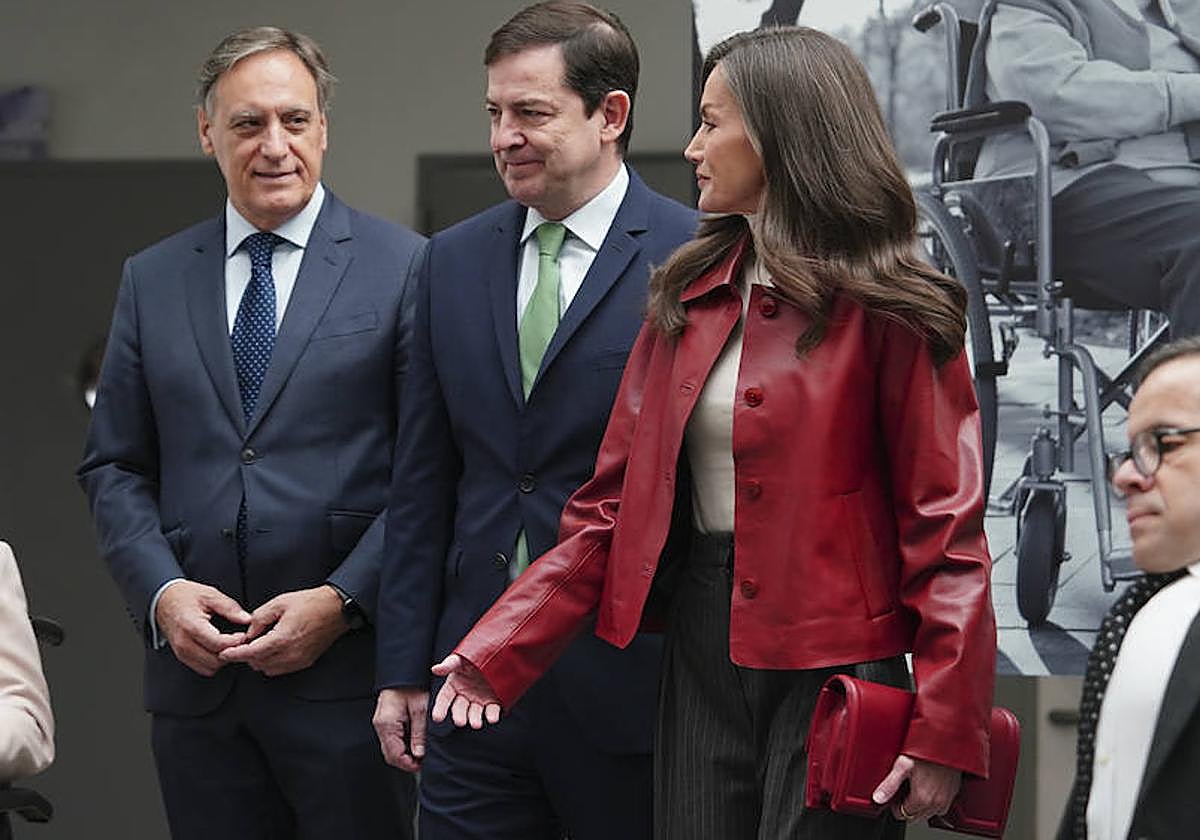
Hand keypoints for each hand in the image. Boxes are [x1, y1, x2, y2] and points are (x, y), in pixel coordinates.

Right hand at [156, 580, 250, 676]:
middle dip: (231, 652)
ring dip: (223, 659)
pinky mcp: (182, 657)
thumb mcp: (210, 595)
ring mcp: (181, 652)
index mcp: (191, 626)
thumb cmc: (185, 596)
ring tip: (229, 644)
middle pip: (215, 660)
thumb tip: (247, 619)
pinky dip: (213, 662)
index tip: (244, 634)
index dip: (236, 641)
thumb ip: (229, 608)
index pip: (218, 644)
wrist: (163, 601)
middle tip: (239, 641)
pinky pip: (202, 668)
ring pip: (210, 668)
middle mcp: (184, 643)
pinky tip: (219, 649)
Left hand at [218, 585, 345, 674]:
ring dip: (260, 660)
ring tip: (260, 644)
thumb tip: (248, 633)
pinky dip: (272, 662)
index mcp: (283, 638)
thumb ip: (259, 618)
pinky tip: (273, 649)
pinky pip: (281, 669)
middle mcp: (290, 654)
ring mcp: (299, 660)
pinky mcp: (305, 662)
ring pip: (268, 669)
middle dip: (247, 655)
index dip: (235, 655)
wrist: (336, 609)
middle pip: (258, 663)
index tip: (224, 654)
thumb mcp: (280, 602)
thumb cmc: (310, 603)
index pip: (251, 653)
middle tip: (244, 643)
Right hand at [373, 687, 428, 772]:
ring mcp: (382, 723)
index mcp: (387, 724)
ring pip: (390, 748)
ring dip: (405, 753)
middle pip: (390, 754)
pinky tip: (414, 741)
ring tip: (421, 752)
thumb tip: (419, 754)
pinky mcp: (386, 720)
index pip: (394, 755)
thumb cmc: (411, 685)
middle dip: (406, 761)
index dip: (408, 764)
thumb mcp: (420, 709)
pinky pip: (392, 739)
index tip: (422, 765)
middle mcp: (381, 726)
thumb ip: (419, 733)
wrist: (403, 670)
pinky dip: (402, 744)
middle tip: (423, 761)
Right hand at [430, 653, 501, 728]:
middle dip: (459, 716)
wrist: (496, 654)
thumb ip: (448, 665)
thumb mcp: (460, 659)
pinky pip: (492, 710)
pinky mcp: (493, 702)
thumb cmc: (474, 657)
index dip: (440, 708)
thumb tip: (435, 669)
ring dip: (475, 719)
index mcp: (454, 685)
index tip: (437, 718)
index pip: (444, 699)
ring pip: (475, 712)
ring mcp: (479, 700)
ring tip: (476, 724)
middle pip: (459, 709)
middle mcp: (465, 695)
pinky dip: (492, 715)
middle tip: (460, 722)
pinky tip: (492, 718)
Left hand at [872, 754, 961, 821]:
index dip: (895, 805)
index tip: (895, 794)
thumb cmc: (926, 751)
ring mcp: (946, 800)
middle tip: (904, 788)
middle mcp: (936, 803)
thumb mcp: (903, 765)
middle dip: (907, 806)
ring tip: (915, 786)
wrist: (947, 742)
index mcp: (922, 799)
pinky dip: (933, 802)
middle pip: (915, 816)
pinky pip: (941, 807)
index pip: (903, 814)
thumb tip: (878, 798)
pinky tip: (928, 787)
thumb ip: (889, 785)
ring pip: (929, 813)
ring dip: (921, 805)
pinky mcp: (953, 793)